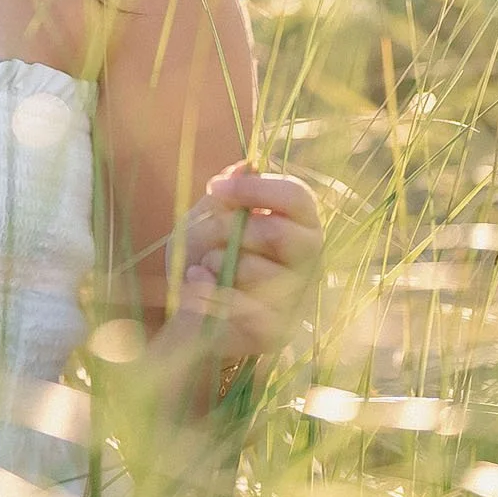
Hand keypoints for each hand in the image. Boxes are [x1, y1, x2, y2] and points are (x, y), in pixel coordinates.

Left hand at [164, 166, 322, 373]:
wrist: (189, 313)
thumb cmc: (203, 258)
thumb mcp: (204, 220)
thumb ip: (224, 198)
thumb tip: (245, 167)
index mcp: (299, 223)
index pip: (297, 197)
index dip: (256, 189)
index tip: (213, 188)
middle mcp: (308, 258)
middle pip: (281, 234)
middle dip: (233, 230)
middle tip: (209, 233)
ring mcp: (298, 296)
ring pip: (261, 271)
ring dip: (220, 262)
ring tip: (206, 264)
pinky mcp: (280, 329)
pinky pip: (248, 308)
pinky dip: (212, 292)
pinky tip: (200, 285)